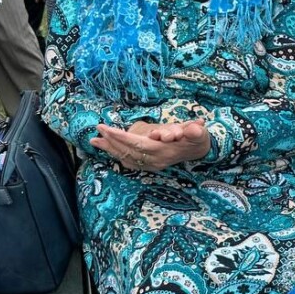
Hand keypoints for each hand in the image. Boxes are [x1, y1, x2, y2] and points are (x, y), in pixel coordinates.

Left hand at [89, 120, 210, 170]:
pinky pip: (129, 162)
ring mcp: (152, 165)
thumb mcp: (199, 133)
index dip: (122, 137)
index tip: (107, 129)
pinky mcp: (149, 166)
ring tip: (95, 141)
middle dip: (112, 142)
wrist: (199, 151)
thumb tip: (195, 127)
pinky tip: (107, 149)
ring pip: (126, 158)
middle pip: (129, 152)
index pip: (139, 145)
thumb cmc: (196, 138)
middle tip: (97, 131)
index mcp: (164, 151)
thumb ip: (196, 131)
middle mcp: (156, 160)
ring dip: (110, 150)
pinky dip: (117, 155)